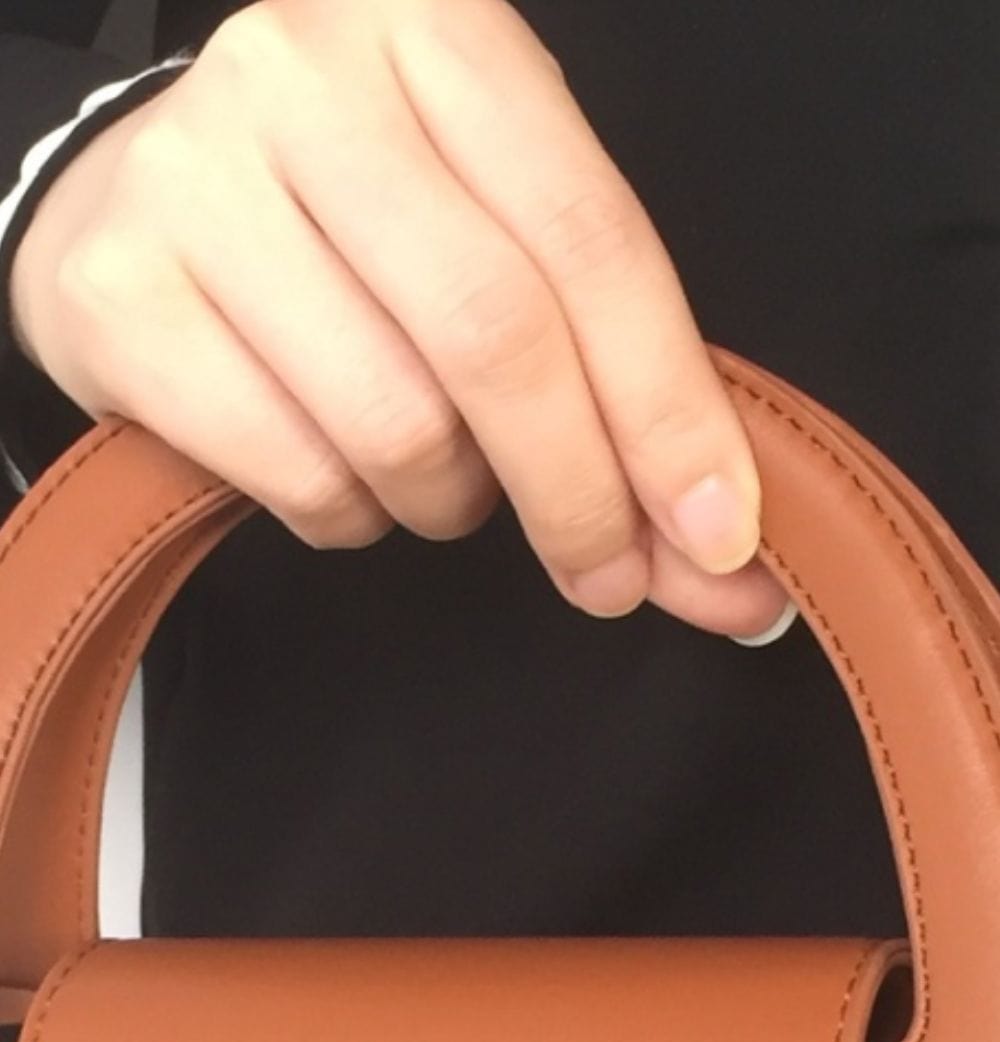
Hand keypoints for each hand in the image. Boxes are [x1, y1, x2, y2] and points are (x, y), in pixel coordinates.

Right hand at [10, 0, 788, 636]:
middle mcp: (306, 78)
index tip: (719, 533)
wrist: (138, 201)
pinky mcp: (123, 295)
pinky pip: (298, 473)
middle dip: (578, 491)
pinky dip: (352, 514)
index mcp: (437, 30)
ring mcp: (196, 181)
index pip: (589, 239)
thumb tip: (714, 554)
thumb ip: (609, 371)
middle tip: (610, 575)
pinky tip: (344, 470)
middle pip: (495, 335)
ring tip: (438, 474)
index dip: (668, 407)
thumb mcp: (492, 227)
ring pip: (396, 423)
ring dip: (450, 498)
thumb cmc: (349, 218)